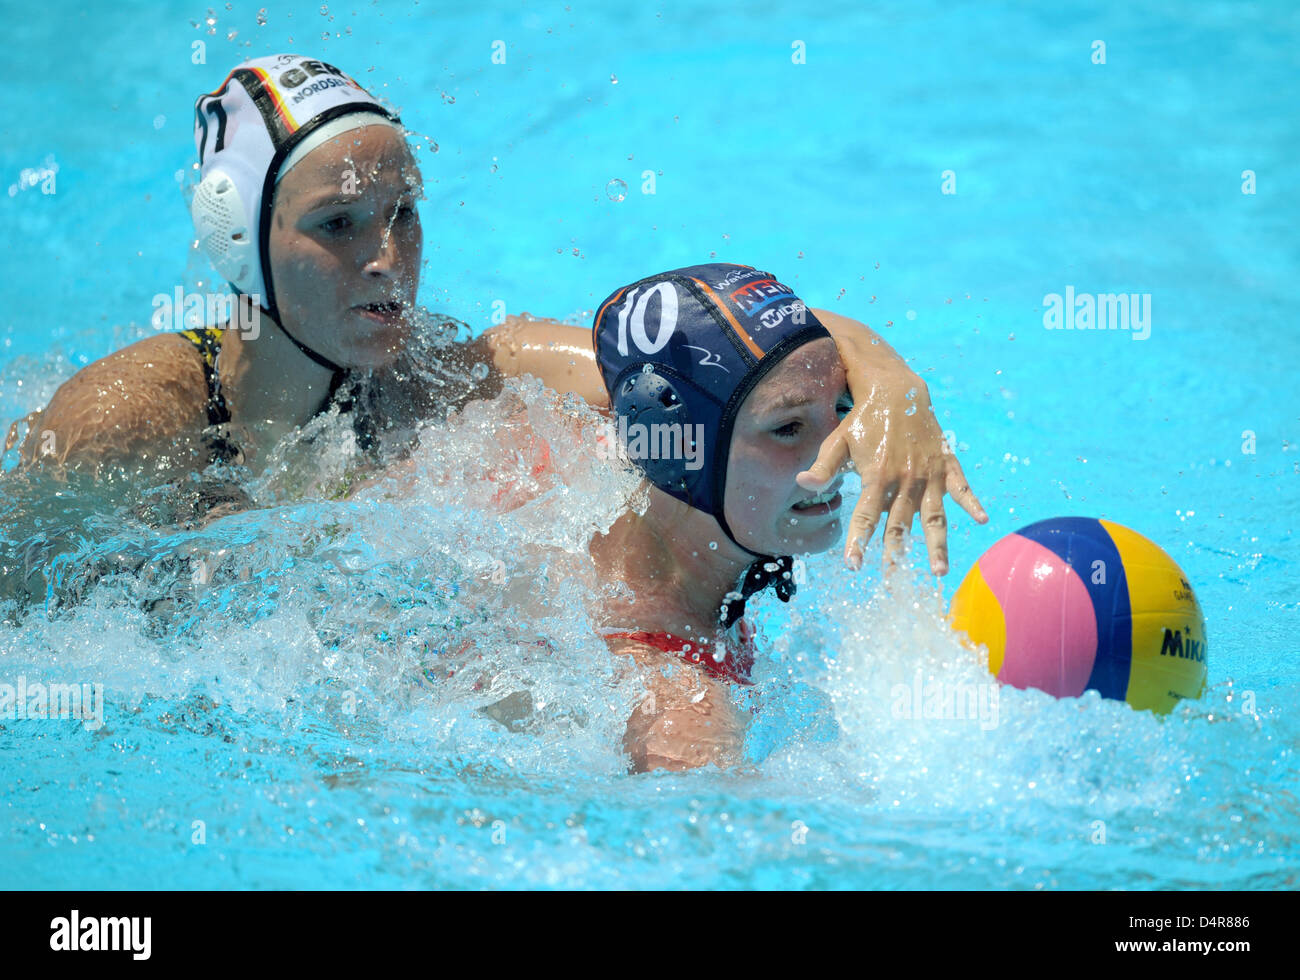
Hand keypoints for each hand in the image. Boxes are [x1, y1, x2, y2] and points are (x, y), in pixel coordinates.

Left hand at [800, 311, 987, 574]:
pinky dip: (971, 502)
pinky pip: (961, 486)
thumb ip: (824, 466)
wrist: (896, 390)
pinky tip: (982, 519)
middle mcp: (905, 478)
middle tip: (892, 576)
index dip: (859, 541)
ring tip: (939, 571)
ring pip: (934, 515)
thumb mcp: (838, 440)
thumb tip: (802, 483)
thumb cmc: (862, 420)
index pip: (865, 516)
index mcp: (877, 474)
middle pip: (900, 522)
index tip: (853, 565)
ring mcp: (929, 472)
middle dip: (895, 550)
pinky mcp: (946, 463)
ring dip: (937, 543)